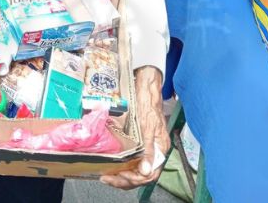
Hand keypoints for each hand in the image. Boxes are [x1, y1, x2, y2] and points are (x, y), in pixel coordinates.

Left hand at [101, 66, 168, 189]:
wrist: (146, 88)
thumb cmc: (148, 105)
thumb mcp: (148, 128)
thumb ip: (148, 151)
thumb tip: (146, 171)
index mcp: (160, 149)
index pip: (150, 175)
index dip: (135, 179)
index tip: (120, 177)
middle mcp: (154, 151)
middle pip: (141, 174)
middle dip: (125, 180)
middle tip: (108, 179)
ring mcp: (146, 147)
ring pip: (135, 168)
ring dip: (122, 174)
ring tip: (108, 175)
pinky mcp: (139, 142)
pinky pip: (131, 160)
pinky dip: (122, 165)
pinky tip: (112, 165)